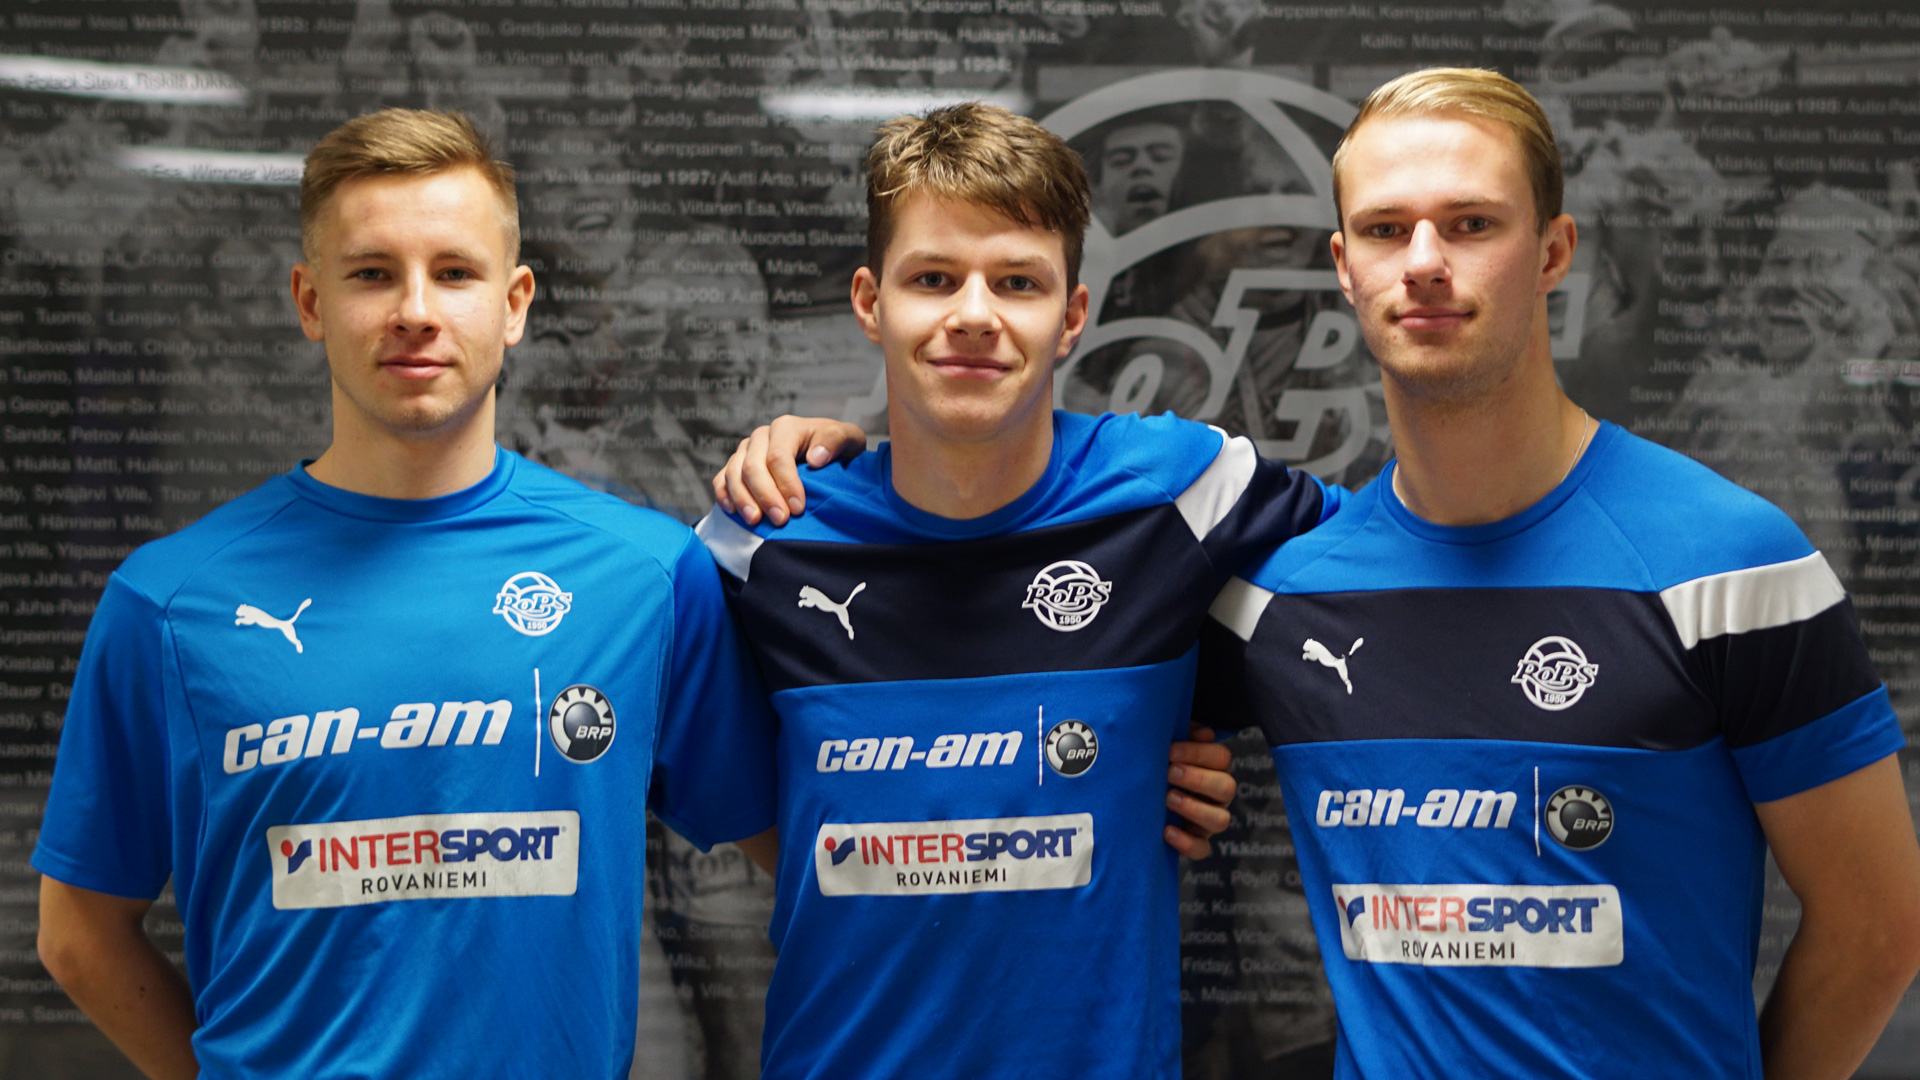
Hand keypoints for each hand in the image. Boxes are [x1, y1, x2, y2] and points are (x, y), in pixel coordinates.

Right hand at [713, 416, 867, 525]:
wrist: (825, 451)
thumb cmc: (836, 448)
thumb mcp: (849, 439)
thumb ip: (836, 440)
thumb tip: (815, 457)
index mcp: (786, 427)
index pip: (778, 456)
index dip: (786, 484)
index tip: (798, 509)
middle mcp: (762, 436)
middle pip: (753, 466)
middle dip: (765, 496)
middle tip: (780, 521)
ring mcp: (745, 451)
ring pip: (734, 474)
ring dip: (743, 500)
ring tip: (755, 522)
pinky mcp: (735, 466)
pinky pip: (721, 479)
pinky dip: (724, 496)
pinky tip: (733, 513)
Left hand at [1165, 725, 1236, 858]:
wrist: (1138, 802)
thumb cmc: (1157, 764)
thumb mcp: (1168, 746)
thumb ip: (1184, 734)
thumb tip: (1205, 733)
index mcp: (1214, 768)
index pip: (1222, 757)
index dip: (1198, 753)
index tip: (1171, 751)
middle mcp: (1217, 795)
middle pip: (1227, 787)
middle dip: (1198, 779)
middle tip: (1170, 773)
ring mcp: (1209, 821)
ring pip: (1221, 820)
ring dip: (1195, 809)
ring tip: (1169, 799)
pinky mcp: (1197, 842)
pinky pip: (1202, 849)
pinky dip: (1186, 843)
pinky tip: (1166, 831)